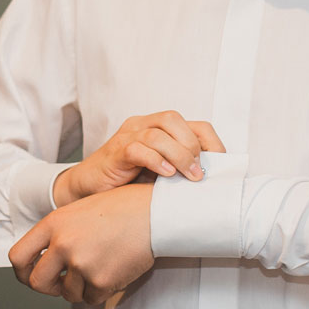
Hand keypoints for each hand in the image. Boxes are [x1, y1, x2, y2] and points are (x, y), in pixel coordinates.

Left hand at [9, 184, 153, 303]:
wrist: (155, 213)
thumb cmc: (122, 208)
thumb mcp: (80, 211)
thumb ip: (59, 234)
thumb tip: (45, 263)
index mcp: (54, 223)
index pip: (18, 256)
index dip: (22, 272)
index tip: (31, 276)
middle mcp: (63, 244)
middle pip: (37, 282)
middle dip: (48, 288)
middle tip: (61, 285)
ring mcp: (81, 263)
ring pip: (68, 293)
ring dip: (81, 287)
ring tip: (100, 267)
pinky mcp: (101, 280)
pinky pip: (91, 298)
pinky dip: (100, 291)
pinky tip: (113, 270)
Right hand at [53, 112, 223, 205]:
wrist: (86, 189)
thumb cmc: (126, 182)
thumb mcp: (161, 174)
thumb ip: (181, 169)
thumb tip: (212, 180)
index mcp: (158, 128)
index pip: (194, 125)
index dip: (212, 143)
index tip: (221, 166)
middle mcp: (142, 125)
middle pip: (175, 120)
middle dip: (193, 146)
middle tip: (199, 173)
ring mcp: (127, 136)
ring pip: (158, 134)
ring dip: (179, 155)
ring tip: (189, 176)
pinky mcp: (115, 152)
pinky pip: (137, 148)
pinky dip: (156, 160)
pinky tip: (166, 175)